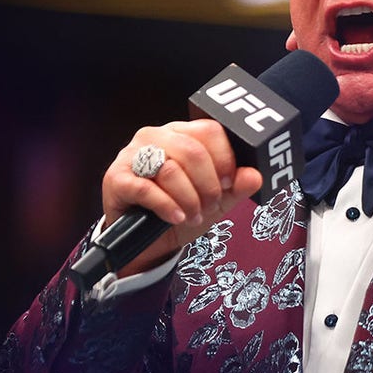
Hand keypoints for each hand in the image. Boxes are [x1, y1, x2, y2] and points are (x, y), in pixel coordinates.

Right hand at [101, 119, 262, 275]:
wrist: (146, 242)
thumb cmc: (180, 211)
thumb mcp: (215, 201)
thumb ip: (236, 187)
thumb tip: (255, 176)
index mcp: (182, 133)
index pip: (209, 130)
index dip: (224, 159)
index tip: (228, 183)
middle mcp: (156, 136)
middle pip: (192, 151)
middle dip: (207, 185)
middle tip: (210, 205)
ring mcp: (132, 154)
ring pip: (171, 169)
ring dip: (189, 199)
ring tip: (193, 216)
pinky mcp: (116, 177)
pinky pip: (147, 188)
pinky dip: (167, 206)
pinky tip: (177, 217)